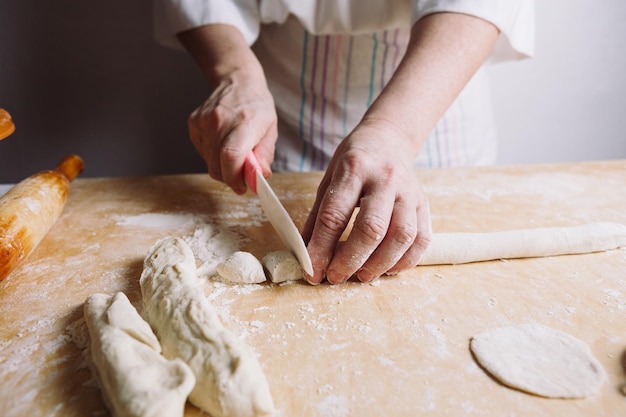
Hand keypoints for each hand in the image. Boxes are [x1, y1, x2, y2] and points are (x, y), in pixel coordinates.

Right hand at [188, 70, 277, 193]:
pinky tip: (223, 143)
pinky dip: (213, 156)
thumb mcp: (271, 129)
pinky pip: (202, 153)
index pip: (231, 156)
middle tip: (242, 176)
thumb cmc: (257, 106)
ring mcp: (203, 122)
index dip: (235, 178)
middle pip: (217, 165)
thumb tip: (259, 177)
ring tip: (235, 154)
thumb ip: (265, 155)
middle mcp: (220, 121)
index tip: (242, 186)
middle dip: (230, 178)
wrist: (237, 80)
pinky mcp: (193, 124)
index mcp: (244, 121)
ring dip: (222, 167)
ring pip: (209, 162)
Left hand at [302, 118, 431, 283]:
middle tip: (336, 277)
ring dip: (381, 264)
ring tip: (363, 276)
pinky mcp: (424, 203)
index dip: (322, 248)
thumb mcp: (328, 179)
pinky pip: (422, 238)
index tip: (312, 271)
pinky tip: (389, 269)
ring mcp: (409, 192)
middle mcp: (385, 179)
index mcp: (354, 169)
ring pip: (402, 236)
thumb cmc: (354, 161)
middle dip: (351, 259)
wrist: (389, 138)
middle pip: (372, 228)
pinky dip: (406, 261)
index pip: (335, 214)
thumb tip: (305, 254)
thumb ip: (318, 216)